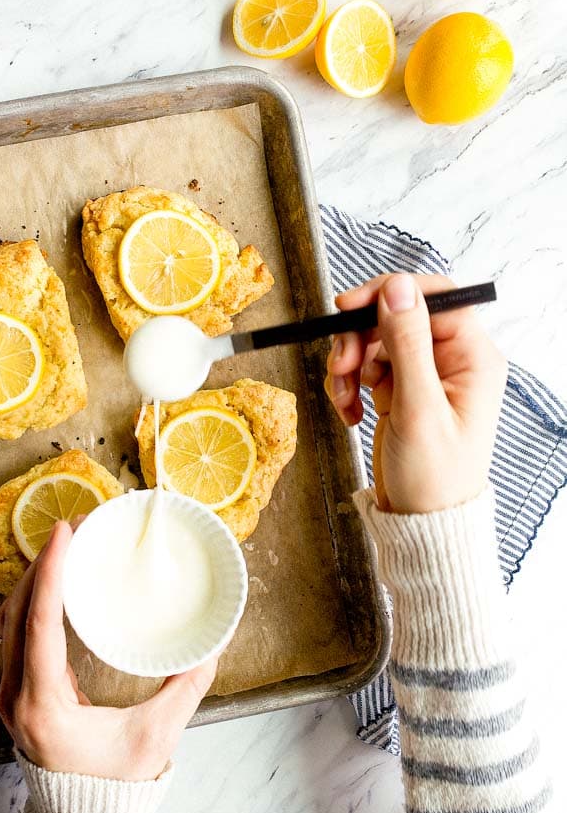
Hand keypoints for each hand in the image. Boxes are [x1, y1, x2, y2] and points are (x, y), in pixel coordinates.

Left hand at [0, 521, 217, 780]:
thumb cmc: (114, 789)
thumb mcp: (155, 739)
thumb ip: (184, 691)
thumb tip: (210, 646)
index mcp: (43, 707)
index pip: (38, 626)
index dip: (48, 574)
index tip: (64, 534)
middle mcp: (16, 698)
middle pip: (16, 614)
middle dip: (41, 566)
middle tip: (74, 531)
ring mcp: (10, 696)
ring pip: (10, 623)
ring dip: (34, 582)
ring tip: (66, 550)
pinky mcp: (17, 695)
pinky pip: (16, 636)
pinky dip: (33, 604)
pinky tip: (58, 588)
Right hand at [324, 273, 506, 513]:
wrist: (422, 524)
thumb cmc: (433, 478)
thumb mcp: (417, 408)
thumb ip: (408, 344)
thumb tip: (398, 289)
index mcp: (473, 358)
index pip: (434, 297)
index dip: (388, 294)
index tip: (348, 307)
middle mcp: (453, 361)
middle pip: (397, 317)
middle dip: (360, 338)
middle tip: (339, 365)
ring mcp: (426, 377)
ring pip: (376, 342)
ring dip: (350, 365)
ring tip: (344, 400)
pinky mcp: (403, 393)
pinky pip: (368, 369)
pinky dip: (350, 386)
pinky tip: (350, 413)